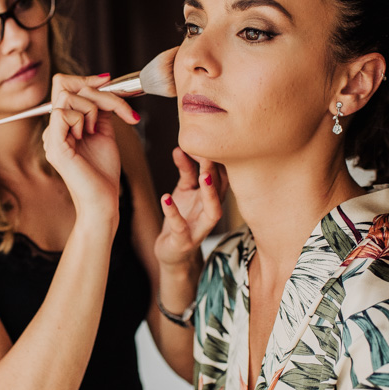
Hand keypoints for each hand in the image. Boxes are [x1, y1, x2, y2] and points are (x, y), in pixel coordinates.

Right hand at [42, 74, 140, 215]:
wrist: (103, 201)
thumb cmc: (103, 173)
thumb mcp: (103, 132)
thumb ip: (99, 110)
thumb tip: (101, 87)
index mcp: (64, 125)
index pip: (64, 88)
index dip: (84, 79)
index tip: (107, 80)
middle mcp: (54, 129)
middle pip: (64, 86)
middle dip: (95, 91)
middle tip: (116, 107)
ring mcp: (51, 137)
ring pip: (67, 97)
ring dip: (91, 108)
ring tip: (96, 131)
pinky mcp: (54, 145)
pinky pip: (63, 113)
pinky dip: (82, 119)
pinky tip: (88, 135)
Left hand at [154, 148, 225, 273]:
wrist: (172, 251)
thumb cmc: (182, 218)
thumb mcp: (184, 191)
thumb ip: (185, 170)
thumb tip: (181, 148)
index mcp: (212, 197)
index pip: (223, 175)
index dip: (218, 158)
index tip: (210, 138)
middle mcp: (211, 211)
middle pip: (223, 191)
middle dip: (219, 172)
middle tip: (211, 152)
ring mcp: (200, 228)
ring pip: (213, 212)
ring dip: (210, 194)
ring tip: (203, 176)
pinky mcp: (185, 241)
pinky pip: (181, 228)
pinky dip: (174, 213)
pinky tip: (165, 199)